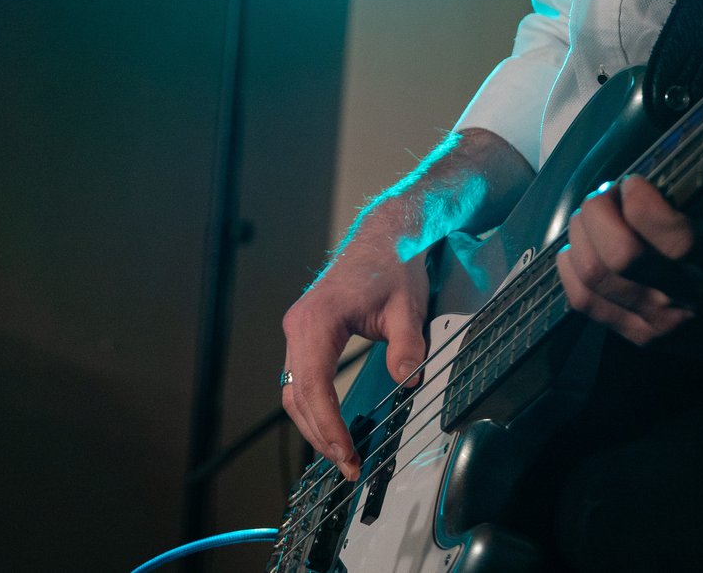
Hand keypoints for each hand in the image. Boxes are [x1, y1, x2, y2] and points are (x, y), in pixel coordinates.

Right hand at [280, 221, 428, 479]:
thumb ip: (407, 346)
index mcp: (317, 320)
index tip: (349, 453)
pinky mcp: (305, 334)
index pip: (315, 385)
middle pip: (298, 396)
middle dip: (322, 436)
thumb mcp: (408, 307)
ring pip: (294, 391)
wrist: (385, 235)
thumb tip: (409, 380)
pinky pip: (301, 379)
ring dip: (314, 426)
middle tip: (350, 466)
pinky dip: (313, 408)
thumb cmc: (393, 266)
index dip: (329, 426)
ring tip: (343, 455)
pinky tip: (332, 427)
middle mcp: (298, 326)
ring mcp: (297, 330)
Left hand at [556, 175, 702, 364]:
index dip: (642, 203)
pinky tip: (582, 246)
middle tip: (608, 194)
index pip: (674, 238)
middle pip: (621, 259)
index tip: (636, 180)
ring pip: (595, 278)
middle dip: (600, 213)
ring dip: (582, 234)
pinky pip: (585, 303)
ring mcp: (661, 322)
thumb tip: (681, 136)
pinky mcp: (640, 337)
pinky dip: (572, 267)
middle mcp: (691, 296)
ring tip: (594, 215)